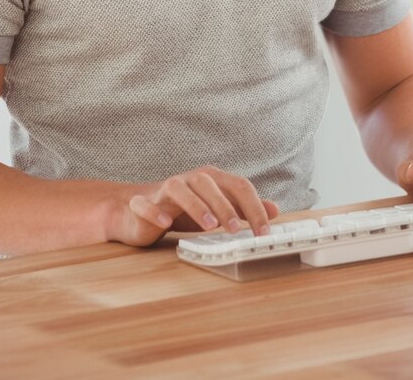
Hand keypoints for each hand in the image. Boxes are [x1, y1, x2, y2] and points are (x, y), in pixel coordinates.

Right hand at [111, 165, 279, 246]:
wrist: (138, 210)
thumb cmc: (182, 209)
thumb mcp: (217, 209)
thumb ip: (243, 209)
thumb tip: (274, 209)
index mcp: (211, 180)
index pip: (238, 185)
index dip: (254, 207)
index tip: (263, 232)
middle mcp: (189, 179)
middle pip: (209, 183)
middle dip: (225, 206)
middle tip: (237, 230)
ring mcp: (164, 189)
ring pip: (179, 188)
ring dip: (195, 205)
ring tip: (209, 226)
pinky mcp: (143, 203)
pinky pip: (147, 203)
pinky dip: (156, 211)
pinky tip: (166, 223)